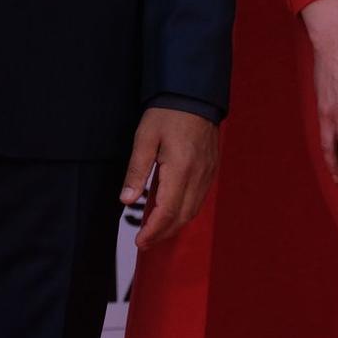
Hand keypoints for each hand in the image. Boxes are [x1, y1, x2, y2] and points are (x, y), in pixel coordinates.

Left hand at [122, 107, 218, 247]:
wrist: (194, 94)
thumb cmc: (167, 114)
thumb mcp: (144, 139)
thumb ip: (136, 171)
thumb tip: (126, 200)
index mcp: (180, 169)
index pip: (167, 211)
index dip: (153, 231)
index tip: (140, 242)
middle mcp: (198, 175)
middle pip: (182, 216)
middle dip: (163, 233)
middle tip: (144, 242)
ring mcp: (208, 172)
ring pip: (193, 210)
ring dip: (175, 225)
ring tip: (156, 231)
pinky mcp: (211, 168)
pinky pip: (200, 198)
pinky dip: (186, 211)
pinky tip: (173, 212)